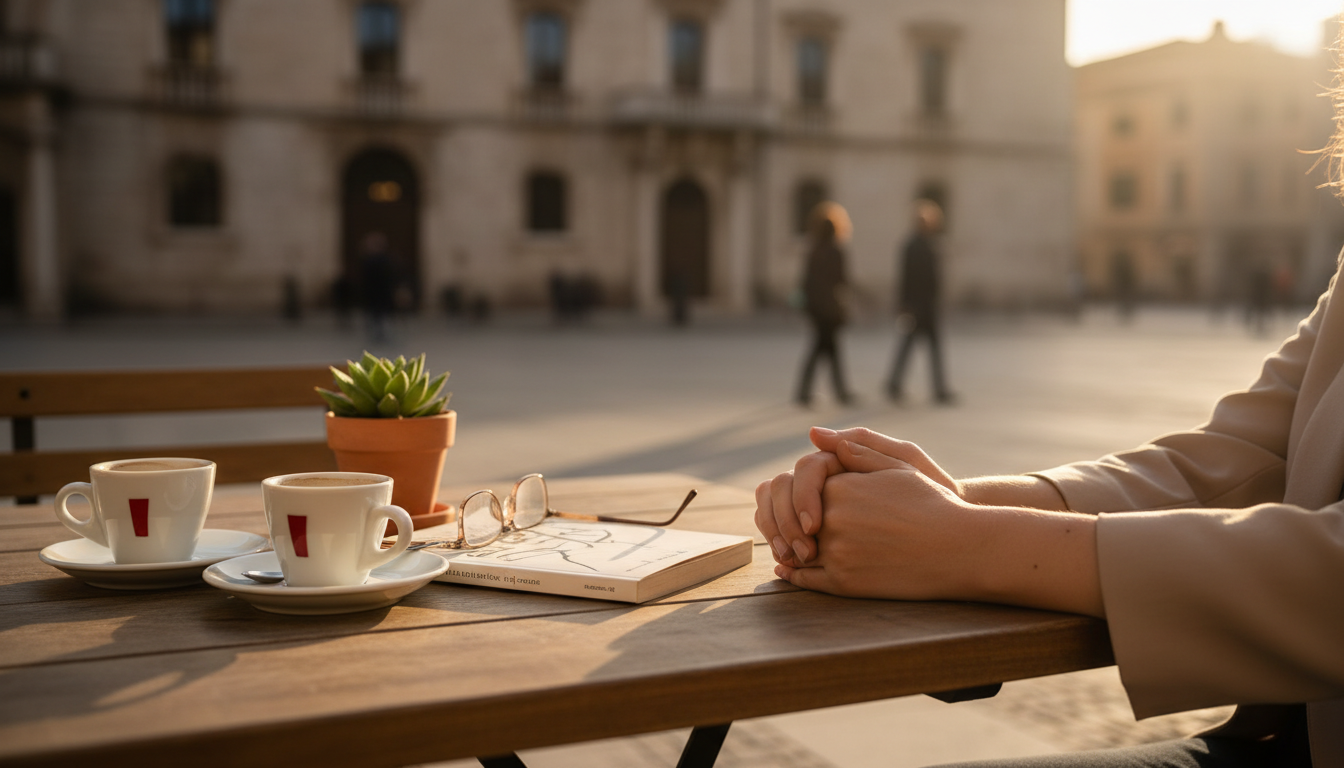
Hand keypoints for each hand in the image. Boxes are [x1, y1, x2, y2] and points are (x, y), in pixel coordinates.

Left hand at [773, 440, 978, 600]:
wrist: (960, 548)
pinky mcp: (844, 584)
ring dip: (792, 550)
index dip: (804, 497)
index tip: (813, 501)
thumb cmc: (932, 503)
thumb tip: (815, 436)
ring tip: (791, 549)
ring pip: (799, 551)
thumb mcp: (898, 466)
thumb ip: (855, 452)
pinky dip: (794, 575)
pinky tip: (790, 570)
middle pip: (797, 522)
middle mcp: (832, 521)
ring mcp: (836, 554)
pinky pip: (807, 580)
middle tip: (798, 529)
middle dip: (796, 525)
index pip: (802, 489)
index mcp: (842, 489)